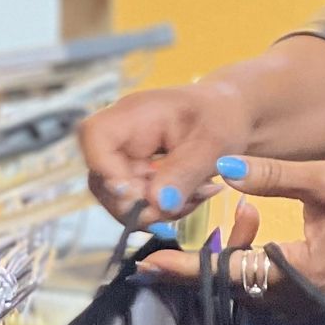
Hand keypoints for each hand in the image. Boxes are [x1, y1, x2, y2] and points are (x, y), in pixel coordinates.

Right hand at [78, 78, 251, 224]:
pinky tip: (192, 197)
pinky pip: (137, 204)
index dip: (107, 171)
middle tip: (181, 203)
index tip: (141, 194)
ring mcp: (125, 157)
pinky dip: (163, 209)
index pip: (94, 136)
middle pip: (103, 179)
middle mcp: (121, 135)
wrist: (231, 115)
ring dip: (157, 210)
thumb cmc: (222, 116)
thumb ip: (184, 172)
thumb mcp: (213, 143)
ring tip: (198, 195)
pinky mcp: (135, 175)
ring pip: (119, 199)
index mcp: (134, 114)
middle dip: (140, 203)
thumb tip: (155, 204)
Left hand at [140, 154, 324, 309]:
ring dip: (235, 257)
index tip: (150, 262)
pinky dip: (252, 262)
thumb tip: (223, 167)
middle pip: (234, 289)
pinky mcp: (315, 295)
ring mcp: (310, 301)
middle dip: (210, 258)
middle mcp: (303, 298)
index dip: (188, 268)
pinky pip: (266, 288)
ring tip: (244, 214)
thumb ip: (271, 176)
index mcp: (303, 273)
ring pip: (248, 290)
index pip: (231, 275)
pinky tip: (257, 228)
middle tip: (195, 230)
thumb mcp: (322, 178)